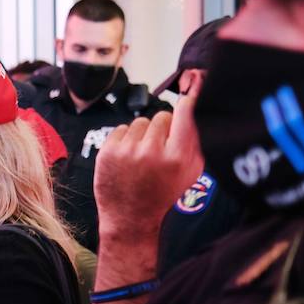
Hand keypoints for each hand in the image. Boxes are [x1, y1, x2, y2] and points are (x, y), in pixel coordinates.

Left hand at [94, 84, 204, 244]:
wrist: (130, 218)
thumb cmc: (162, 194)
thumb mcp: (189, 172)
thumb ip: (196, 141)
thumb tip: (196, 105)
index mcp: (176, 157)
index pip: (185, 113)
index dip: (189, 98)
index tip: (192, 86)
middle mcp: (151, 152)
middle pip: (162, 116)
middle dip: (163, 128)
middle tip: (160, 148)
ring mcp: (127, 151)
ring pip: (141, 122)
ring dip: (143, 134)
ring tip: (143, 156)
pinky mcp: (107, 151)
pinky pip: (121, 129)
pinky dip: (125, 140)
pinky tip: (128, 158)